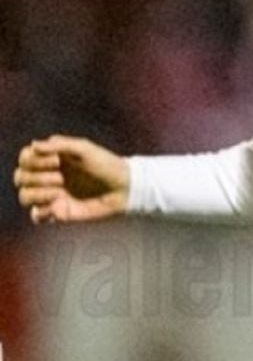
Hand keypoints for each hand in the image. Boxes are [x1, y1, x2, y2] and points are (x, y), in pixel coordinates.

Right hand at [13, 135, 129, 223]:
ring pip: (25, 196)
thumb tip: (34, 145)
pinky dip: (42, 211)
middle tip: (61, 177)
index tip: (56, 160)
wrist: (123, 188)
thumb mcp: (84, 149)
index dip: (33, 160)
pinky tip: (59, 206)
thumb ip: (60, 145)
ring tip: (60, 192)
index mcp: (52, 159)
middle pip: (20, 177)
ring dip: (38, 193)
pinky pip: (36, 216)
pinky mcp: (59, 212)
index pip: (25, 158)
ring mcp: (52, 195)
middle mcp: (48, 177)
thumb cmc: (106, 164)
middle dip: (38, 176)